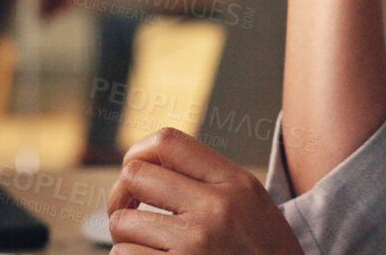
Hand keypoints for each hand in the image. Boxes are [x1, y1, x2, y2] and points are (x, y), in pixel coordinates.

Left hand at [106, 128, 304, 254]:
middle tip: (132, 210)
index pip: (168, 142)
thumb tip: (145, 165)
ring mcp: (194, 243)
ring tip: (153, 246)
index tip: (135, 170)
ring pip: (121, 223)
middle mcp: (214, 208)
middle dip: (124, 195)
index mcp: (235, 183)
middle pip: (135, 176)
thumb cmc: (264, 253)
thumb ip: (209, 179)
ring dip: (129, 237)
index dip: (139, 152)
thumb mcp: (250, 203)